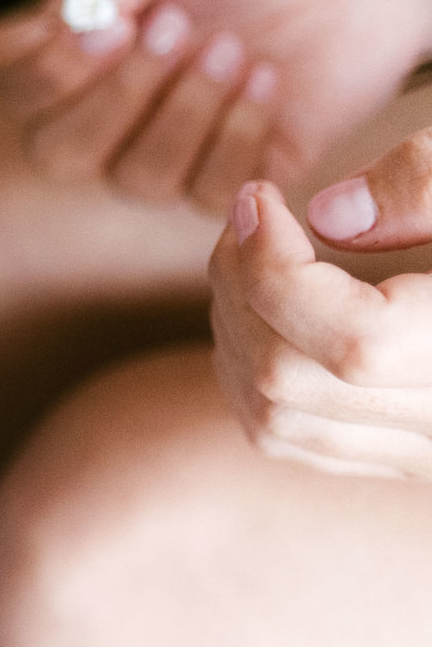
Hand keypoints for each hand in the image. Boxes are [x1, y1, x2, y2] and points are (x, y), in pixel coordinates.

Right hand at [0, 0, 431, 212]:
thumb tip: (91, 2)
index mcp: (79, 44)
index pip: (19, 90)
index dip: (51, 71)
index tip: (112, 23)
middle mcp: (110, 107)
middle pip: (60, 152)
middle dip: (117, 97)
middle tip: (176, 26)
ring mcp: (171, 147)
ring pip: (137, 178)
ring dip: (185, 112)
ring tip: (233, 47)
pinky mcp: (237, 171)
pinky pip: (211, 192)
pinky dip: (237, 137)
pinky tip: (265, 79)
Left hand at [209, 129, 431, 477]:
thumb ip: (430, 185)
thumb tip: (329, 217)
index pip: (349, 341)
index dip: (273, 265)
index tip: (261, 196)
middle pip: (293, 383)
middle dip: (239, 290)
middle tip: (249, 219)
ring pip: (281, 425)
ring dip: (234, 336)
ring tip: (249, 258)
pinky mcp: (417, 462)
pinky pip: (304, 441)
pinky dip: (259, 380)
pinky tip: (268, 312)